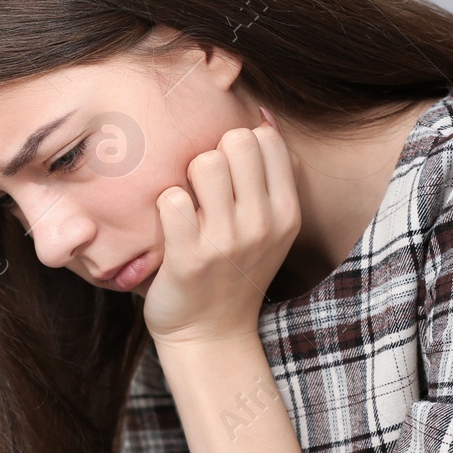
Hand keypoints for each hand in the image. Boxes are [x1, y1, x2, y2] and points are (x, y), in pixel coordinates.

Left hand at [142, 115, 300, 346]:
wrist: (210, 335)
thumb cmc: (233, 272)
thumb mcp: (270, 228)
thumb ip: (271, 177)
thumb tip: (263, 117)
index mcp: (286, 213)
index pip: (266, 139)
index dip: (239, 145)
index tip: (229, 173)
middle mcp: (263, 224)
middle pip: (236, 141)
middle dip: (213, 155)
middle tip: (203, 187)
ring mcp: (227, 241)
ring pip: (205, 163)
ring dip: (188, 177)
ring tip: (188, 203)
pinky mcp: (189, 257)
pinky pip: (172, 199)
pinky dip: (165, 205)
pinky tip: (170, 224)